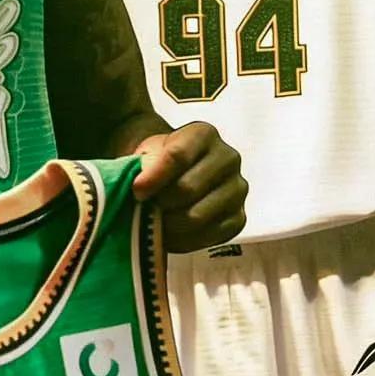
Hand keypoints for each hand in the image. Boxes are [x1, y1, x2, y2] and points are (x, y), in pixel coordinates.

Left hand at [131, 123, 246, 252]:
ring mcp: (237, 189)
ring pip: (197, 216)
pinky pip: (209, 236)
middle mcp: (228, 158)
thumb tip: (140, 186)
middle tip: (142, 210)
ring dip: (168, 225)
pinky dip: (183, 241)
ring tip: (152, 223)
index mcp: (203, 134)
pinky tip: (168, 235)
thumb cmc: (158, 161)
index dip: (154, 177)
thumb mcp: (145, 153)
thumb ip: (142, 165)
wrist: (176, 175)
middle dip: (159, 204)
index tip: (136, 191)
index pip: (178, 156)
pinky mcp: (238, 218)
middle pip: (187, 188)